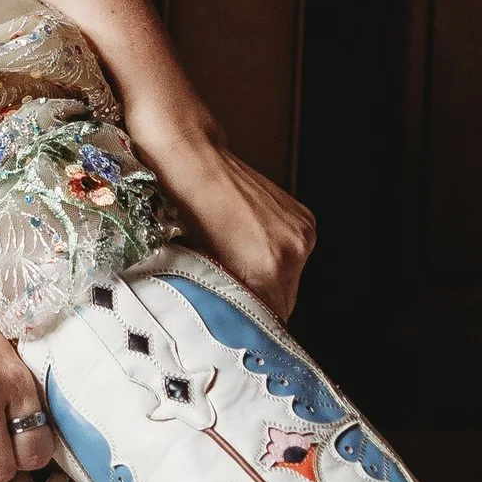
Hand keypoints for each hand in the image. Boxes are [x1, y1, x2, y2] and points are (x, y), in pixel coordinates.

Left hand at [127, 105, 314, 320]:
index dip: (247, 325)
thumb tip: (223, 323)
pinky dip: (273, 256)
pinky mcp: (303, 218)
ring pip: (289, 279)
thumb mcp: (194, 264)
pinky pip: (292, 254)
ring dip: (267, 279)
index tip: (233, 327)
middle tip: (228, 297)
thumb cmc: (179, 204)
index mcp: (268, 267)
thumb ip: (220, 297)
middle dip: (257, 303)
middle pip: (284, 304)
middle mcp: (293, 250)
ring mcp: (301, 231)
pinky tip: (247, 242)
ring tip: (234, 264)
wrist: (188, 154)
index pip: (269, 321)